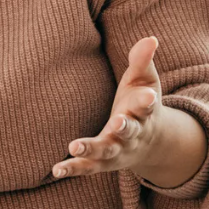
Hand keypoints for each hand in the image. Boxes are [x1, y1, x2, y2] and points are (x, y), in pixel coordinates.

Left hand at [52, 36, 207, 188]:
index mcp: (144, 112)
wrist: (149, 144)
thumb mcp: (145, 82)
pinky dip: (73, 168)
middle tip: (117, 121)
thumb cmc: (140, 105)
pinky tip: (57, 169)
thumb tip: (151, 38)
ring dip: (92, 149)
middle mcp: (133, 134)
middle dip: (125, 127)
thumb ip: (143, 61)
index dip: (148, 101)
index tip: (149, 97)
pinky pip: (88, 167)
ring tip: (74, 145)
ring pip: (106, 151)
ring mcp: (118, 150)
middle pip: (130, 131)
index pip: (147, 106)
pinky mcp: (102, 161)